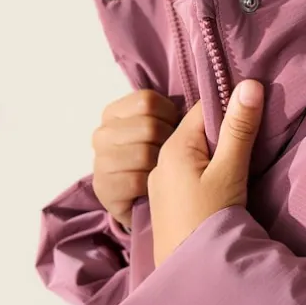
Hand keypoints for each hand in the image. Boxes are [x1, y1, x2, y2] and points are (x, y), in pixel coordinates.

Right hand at [92, 90, 180, 230]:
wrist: (149, 205)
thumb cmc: (161, 160)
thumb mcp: (169, 129)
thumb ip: (177, 111)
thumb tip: (205, 99)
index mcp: (114, 113)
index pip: (147, 101)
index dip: (170, 115)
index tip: (174, 129)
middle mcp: (102, 134)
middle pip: (149, 127)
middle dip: (168, 143)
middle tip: (168, 156)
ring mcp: (99, 161)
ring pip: (144, 154)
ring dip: (160, 166)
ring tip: (160, 172)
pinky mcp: (103, 188)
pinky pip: (137, 181)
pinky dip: (150, 187)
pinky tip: (150, 188)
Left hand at [148, 80, 264, 267]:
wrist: (189, 272)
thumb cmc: (209, 219)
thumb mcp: (229, 171)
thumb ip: (239, 129)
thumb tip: (249, 84)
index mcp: (174, 146)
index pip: (203, 108)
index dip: (230, 106)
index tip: (256, 110)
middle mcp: (162, 160)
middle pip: (198, 130)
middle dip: (226, 129)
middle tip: (256, 135)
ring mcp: (162, 183)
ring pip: (194, 153)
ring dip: (217, 152)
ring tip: (243, 160)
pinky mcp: (169, 202)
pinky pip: (189, 173)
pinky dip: (208, 170)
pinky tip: (224, 182)